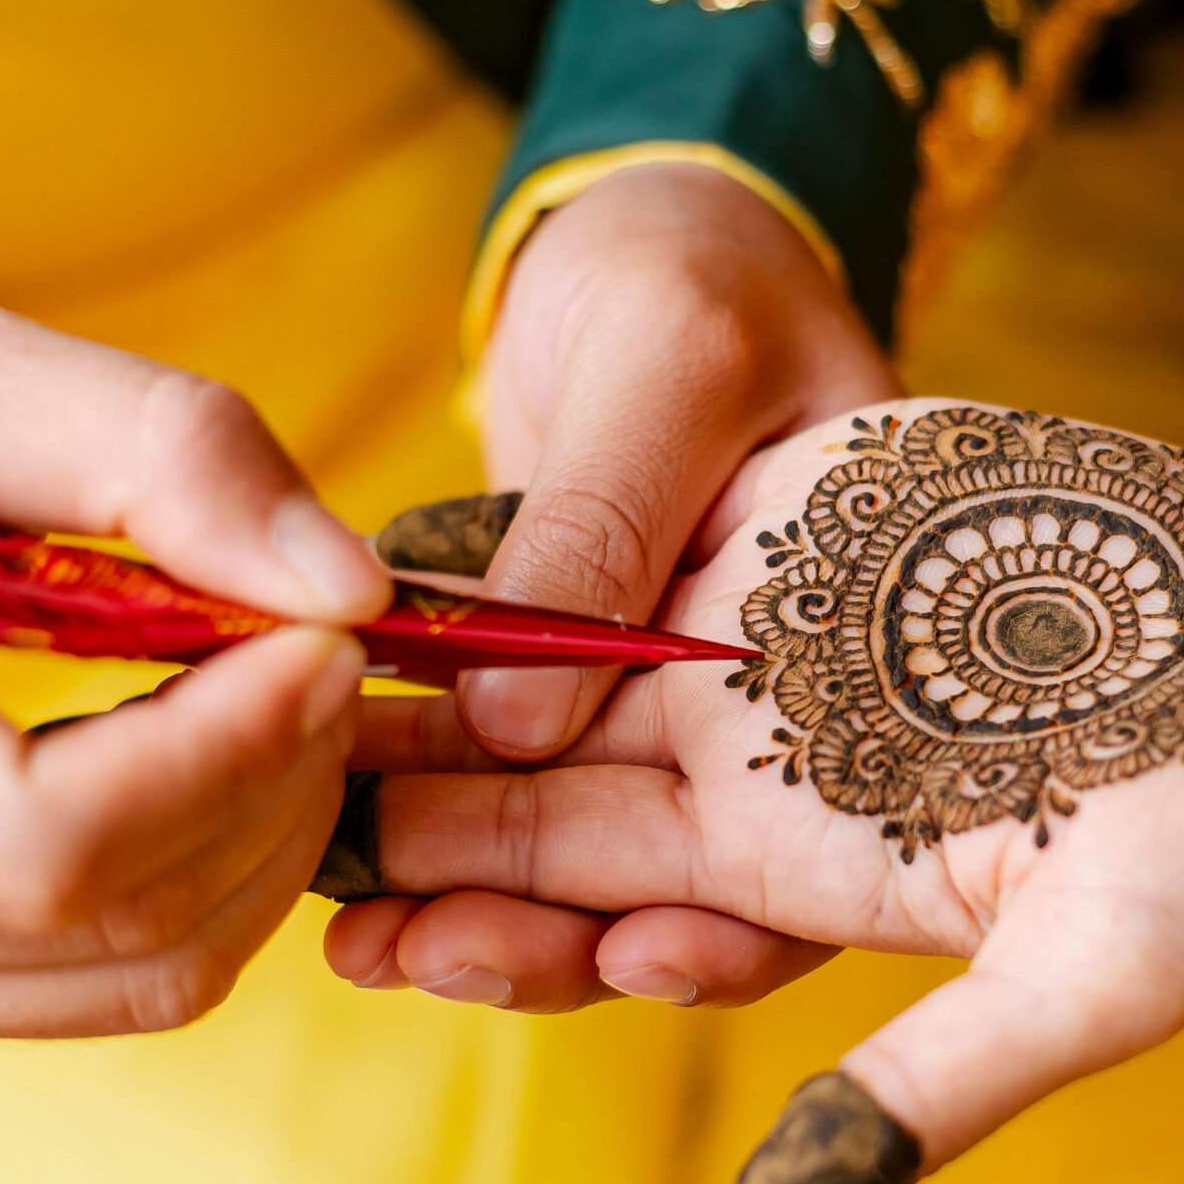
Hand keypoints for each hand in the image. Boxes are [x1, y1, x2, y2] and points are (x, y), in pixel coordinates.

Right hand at [0, 305, 387, 1034]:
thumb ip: (156, 455)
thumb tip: (345, 586)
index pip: (52, 845)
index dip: (226, 749)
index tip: (327, 635)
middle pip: (126, 919)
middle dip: (276, 776)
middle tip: (322, 641)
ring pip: (149, 973)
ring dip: (267, 831)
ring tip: (276, 683)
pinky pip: (120, 978)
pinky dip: (217, 873)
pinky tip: (211, 745)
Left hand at [328, 397, 1183, 1153]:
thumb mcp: (1088, 986)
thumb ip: (922, 1097)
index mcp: (814, 861)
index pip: (604, 893)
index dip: (483, 916)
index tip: (356, 937)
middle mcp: (786, 741)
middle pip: (562, 767)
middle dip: (425, 791)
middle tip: (276, 809)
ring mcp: (808, 609)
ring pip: (589, 636)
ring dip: (461, 657)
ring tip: (323, 668)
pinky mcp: (846, 488)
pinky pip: (672, 506)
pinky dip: (561, 521)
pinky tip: (455, 526)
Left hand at [371, 161, 892, 1010]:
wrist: (652, 228)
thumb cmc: (707, 275)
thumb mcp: (675, 363)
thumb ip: (607, 530)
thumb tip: (513, 726)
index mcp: (847, 644)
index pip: (825, 834)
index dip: (739, 924)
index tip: (635, 955)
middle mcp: (762, 700)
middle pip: (689, 877)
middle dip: (561, 937)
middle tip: (431, 953)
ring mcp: (661, 700)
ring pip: (582, 849)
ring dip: (478, 902)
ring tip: (362, 940)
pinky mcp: (561, 681)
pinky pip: (499, 780)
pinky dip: (425, 818)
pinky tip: (336, 859)